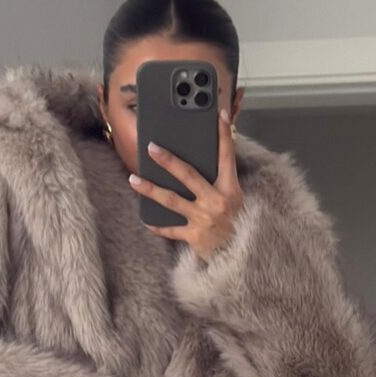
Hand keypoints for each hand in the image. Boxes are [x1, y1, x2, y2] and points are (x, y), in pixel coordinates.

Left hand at [129, 107, 243, 261]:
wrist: (241, 260)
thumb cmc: (239, 228)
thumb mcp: (238, 201)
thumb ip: (224, 183)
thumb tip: (209, 165)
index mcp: (230, 190)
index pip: (227, 157)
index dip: (223, 135)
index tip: (218, 116)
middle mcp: (215, 202)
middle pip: (188, 176)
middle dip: (168, 161)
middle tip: (152, 148)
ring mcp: (202, 219)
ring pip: (171, 200)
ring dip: (150, 189)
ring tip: (134, 179)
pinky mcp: (193, 236)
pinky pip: (171, 230)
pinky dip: (158, 226)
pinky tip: (146, 220)